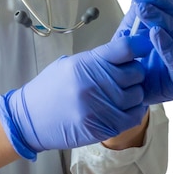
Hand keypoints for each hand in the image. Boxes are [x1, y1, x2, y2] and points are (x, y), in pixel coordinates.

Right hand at [0, 36, 151, 159]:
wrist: (29, 119)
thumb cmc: (49, 90)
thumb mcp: (68, 66)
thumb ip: (96, 60)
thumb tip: (126, 55)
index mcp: (85, 64)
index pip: (125, 48)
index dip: (139, 46)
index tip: (143, 48)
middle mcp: (93, 83)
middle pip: (136, 72)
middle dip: (134, 73)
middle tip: (124, 77)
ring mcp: (99, 107)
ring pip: (137, 95)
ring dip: (133, 95)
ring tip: (119, 95)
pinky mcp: (102, 127)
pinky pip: (133, 116)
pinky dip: (132, 112)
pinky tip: (122, 108)